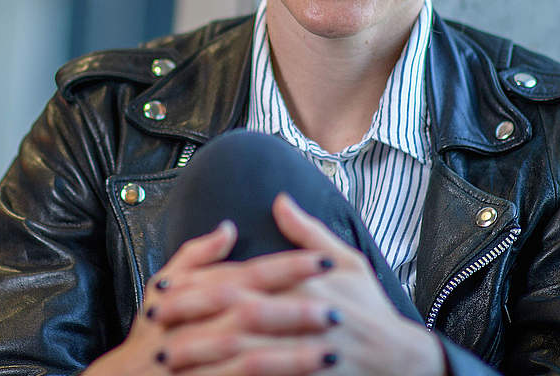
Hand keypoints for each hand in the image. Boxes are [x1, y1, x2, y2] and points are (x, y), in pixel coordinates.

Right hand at [84, 220, 334, 375]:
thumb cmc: (150, 331)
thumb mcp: (162, 285)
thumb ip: (196, 256)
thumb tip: (229, 227)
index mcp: (193, 292)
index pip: (247, 274)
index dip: (287, 267)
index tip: (325, 261)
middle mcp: (196, 322)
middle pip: (251, 311)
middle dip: (296, 310)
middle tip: (338, 309)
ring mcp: (197, 356)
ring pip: (249, 353)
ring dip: (292, 353)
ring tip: (331, 350)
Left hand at [152, 195, 445, 374]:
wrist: (405, 361)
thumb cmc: (371, 310)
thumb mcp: (347, 262)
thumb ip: (307, 233)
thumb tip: (278, 200)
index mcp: (307, 282)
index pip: (244, 279)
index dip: (199, 283)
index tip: (163, 289)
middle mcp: (306, 313)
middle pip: (239, 315)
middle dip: (192, 318)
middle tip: (153, 324)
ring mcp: (310, 352)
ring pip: (248, 354)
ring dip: (205, 357)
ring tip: (168, 359)